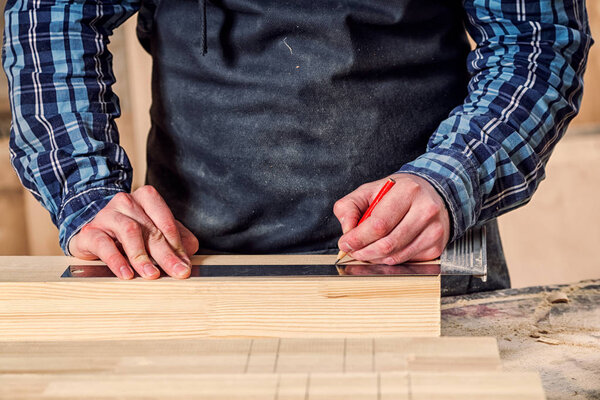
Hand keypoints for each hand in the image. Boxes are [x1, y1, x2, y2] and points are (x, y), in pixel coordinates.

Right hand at [69, 185, 198, 279]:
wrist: (92, 231)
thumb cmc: (128, 232)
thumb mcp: (155, 231)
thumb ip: (176, 238)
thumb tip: (191, 249)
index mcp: (146, 198)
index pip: (166, 220)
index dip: (178, 244)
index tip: (185, 265)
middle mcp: (126, 202)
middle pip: (151, 229)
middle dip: (167, 254)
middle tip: (178, 272)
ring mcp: (106, 215)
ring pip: (129, 231)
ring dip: (143, 256)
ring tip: (151, 274)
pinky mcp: (90, 232)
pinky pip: (104, 245)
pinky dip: (117, 261)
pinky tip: (126, 274)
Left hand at [333, 173, 449, 264]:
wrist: (432, 195)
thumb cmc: (397, 193)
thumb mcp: (369, 190)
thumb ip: (349, 207)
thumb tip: (347, 230)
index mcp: (408, 191)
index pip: (378, 224)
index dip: (358, 238)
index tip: (345, 243)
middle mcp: (425, 210)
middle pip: (387, 244)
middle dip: (363, 251)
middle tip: (353, 251)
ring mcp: (434, 230)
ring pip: (395, 256)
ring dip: (374, 258)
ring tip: (365, 250)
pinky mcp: (436, 246)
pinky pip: (405, 261)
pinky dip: (388, 259)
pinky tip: (383, 250)